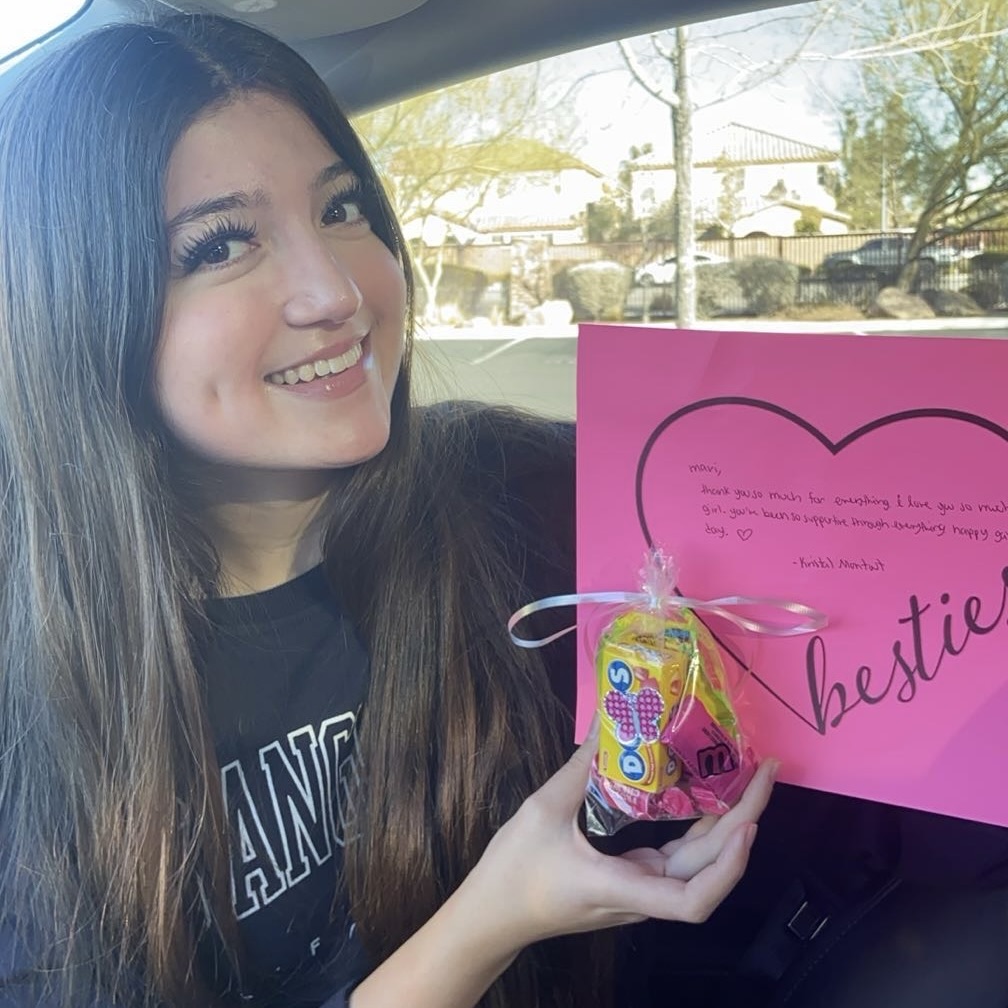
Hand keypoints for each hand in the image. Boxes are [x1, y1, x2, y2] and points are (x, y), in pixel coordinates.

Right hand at [468, 723, 776, 949]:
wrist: (493, 914)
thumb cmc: (516, 870)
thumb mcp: (542, 811)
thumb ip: (579, 768)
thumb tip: (609, 721)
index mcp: (621, 887)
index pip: (693, 900)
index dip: (728, 868)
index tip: (747, 825)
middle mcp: (640, 894)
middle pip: (707, 871)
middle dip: (743, 821)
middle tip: (765, 770)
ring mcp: (637, 888)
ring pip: (696, 864)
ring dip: (727, 825)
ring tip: (746, 777)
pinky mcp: (629, 879)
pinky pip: (675, 858)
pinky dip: (696, 828)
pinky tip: (702, 795)